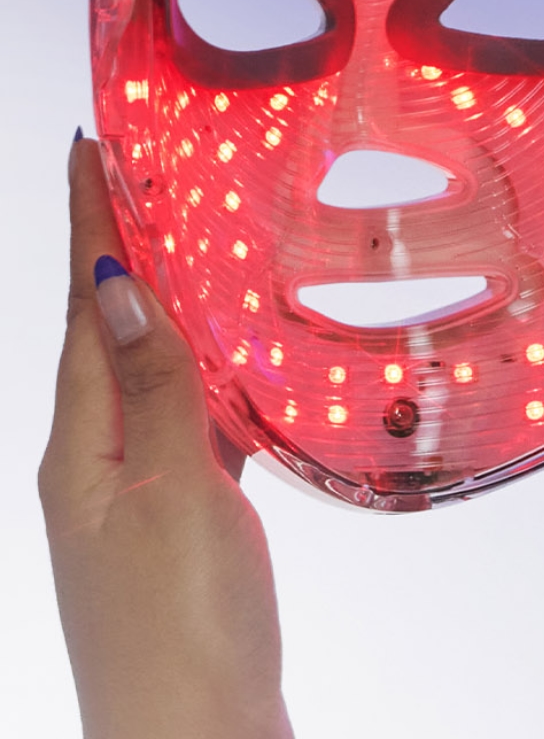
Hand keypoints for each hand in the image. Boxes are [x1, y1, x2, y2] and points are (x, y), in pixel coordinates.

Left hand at [38, 137, 293, 738]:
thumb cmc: (180, 626)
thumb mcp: (173, 491)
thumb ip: (154, 386)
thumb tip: (118, 284)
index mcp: (81, 446)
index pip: (85, 305)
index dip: (87, 222)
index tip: (87, 148)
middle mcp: (96, 460)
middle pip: (107, 330)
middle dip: (117, 248)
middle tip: (135, 175)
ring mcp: (135, 493)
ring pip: (148, 372)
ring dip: (161, 305)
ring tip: (184, 244)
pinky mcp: (178, 521)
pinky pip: (185, 420)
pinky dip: (202, 374)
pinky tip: (232, 365)